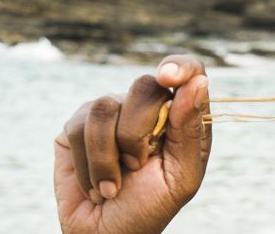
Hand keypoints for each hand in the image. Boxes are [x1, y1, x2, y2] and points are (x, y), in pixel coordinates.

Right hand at [54, 55, 211, 233]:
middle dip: (138, 134)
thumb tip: (198, 81)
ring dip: (109, 157)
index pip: (188, 71)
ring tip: (113, 184)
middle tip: (137, 167)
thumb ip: (190, 131)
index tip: (169, 77)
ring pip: (105, 106)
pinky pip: (78, 126)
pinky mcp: (76, 126)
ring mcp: (109, 112)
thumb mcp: (181, 177)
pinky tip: (95, 184)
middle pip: (144, 86)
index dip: (180, 66)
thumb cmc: (149, 208)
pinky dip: (89, 165)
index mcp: (178, 116)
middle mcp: (144, 107)